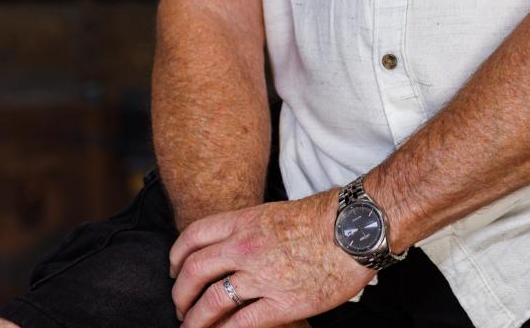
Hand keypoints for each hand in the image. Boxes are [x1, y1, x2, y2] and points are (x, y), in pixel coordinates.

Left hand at [169, 191, 372, 326]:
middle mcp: (245, 248)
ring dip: (194, 320)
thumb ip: (253, 229)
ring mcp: (260, 277)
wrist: (355, 228)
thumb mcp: (277, 213)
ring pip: (210, 303)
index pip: (194, 236)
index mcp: (245, 221)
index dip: (177, 256)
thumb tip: (238, 245)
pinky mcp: (280, 304)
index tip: (174, 269)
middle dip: (180, 294)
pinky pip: (238, 325)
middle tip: (180, 306)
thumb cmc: (325, 217)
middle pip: (194, 272)